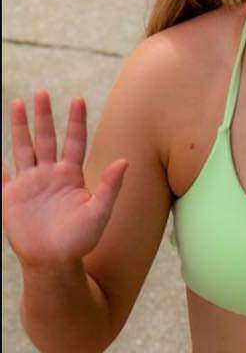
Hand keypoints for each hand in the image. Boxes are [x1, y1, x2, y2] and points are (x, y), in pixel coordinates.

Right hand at [2, 91, 127, 267]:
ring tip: (18, 102)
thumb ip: (110, 185)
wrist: (55, 260)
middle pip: (46, 138)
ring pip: (23, 147)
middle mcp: (50, 175)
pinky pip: (1, 175)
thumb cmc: (81, 239)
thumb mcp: (100, 211)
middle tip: (41, 92)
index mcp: (72, 176)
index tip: (78, 99)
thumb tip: (126, 161)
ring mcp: (30, 183)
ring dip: (20, 126)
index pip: (74, 141)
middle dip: (44, 116)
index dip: (75, 121)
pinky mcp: (11, 196)